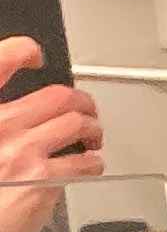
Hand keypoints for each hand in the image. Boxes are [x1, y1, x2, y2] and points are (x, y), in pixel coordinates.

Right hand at [0, 37, 103, 231]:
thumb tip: (25, 115)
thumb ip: (3, 125)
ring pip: (77, 124)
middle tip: (85, 109)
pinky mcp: (43, 180)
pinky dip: (93, 161)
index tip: (33, 54)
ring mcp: (21, 152)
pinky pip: (83, 162)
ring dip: (93, 129)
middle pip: (56, 96)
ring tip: (91, 137)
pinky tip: (88, 164)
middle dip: (81, 101)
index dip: (20, 51)